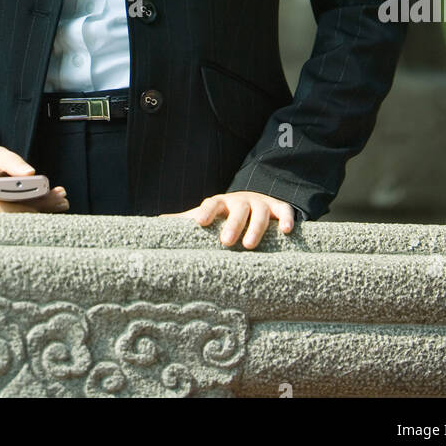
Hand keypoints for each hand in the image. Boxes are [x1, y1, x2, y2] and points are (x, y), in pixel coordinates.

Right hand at [0, 145, 69, 213]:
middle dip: (36, 208)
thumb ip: (12, 162)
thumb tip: (30, 173)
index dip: (16, 208)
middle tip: (59, 199)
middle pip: (8, 217)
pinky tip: (53, 203)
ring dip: (39, 210)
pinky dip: (35, 210)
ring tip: (60, 199)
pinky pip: (16, 219)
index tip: (37, 205)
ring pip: (15, 220)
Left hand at [159, 191, 296, 248]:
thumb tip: (158, 221)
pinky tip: (288, 231)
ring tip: (249, 245)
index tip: (199, 222)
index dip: (206, 211)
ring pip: (260, 212)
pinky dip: (287, 218)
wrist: (253, 200)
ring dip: (256, 227)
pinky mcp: (278, 208)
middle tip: (225, 242)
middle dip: (232, 224)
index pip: (212, 203)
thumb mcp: (207, 215)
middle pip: (238, 209)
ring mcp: (260, 203)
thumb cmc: (224, 215)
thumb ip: (185, 220)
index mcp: (221, 203)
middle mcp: (241, 201)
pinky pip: (284, 210)